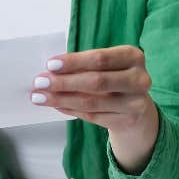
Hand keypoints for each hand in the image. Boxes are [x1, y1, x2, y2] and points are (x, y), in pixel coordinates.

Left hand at [30, 45, 159, 172]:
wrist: (138, 107)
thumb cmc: (114, 77)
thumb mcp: (107, 65)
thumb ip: (84, 65)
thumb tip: (50, 70)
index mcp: (133, 56)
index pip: (100, 58)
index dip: (74, 62)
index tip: (50, 64)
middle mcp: (139, 79)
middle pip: (96, 81)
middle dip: (63, 82)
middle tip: (39, 82)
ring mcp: (135, 103)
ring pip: (91, 102)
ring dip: (61, 99)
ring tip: (41, 97)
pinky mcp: (127, 121)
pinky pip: (92, 116)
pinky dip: (70, 110)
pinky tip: (56, 105)